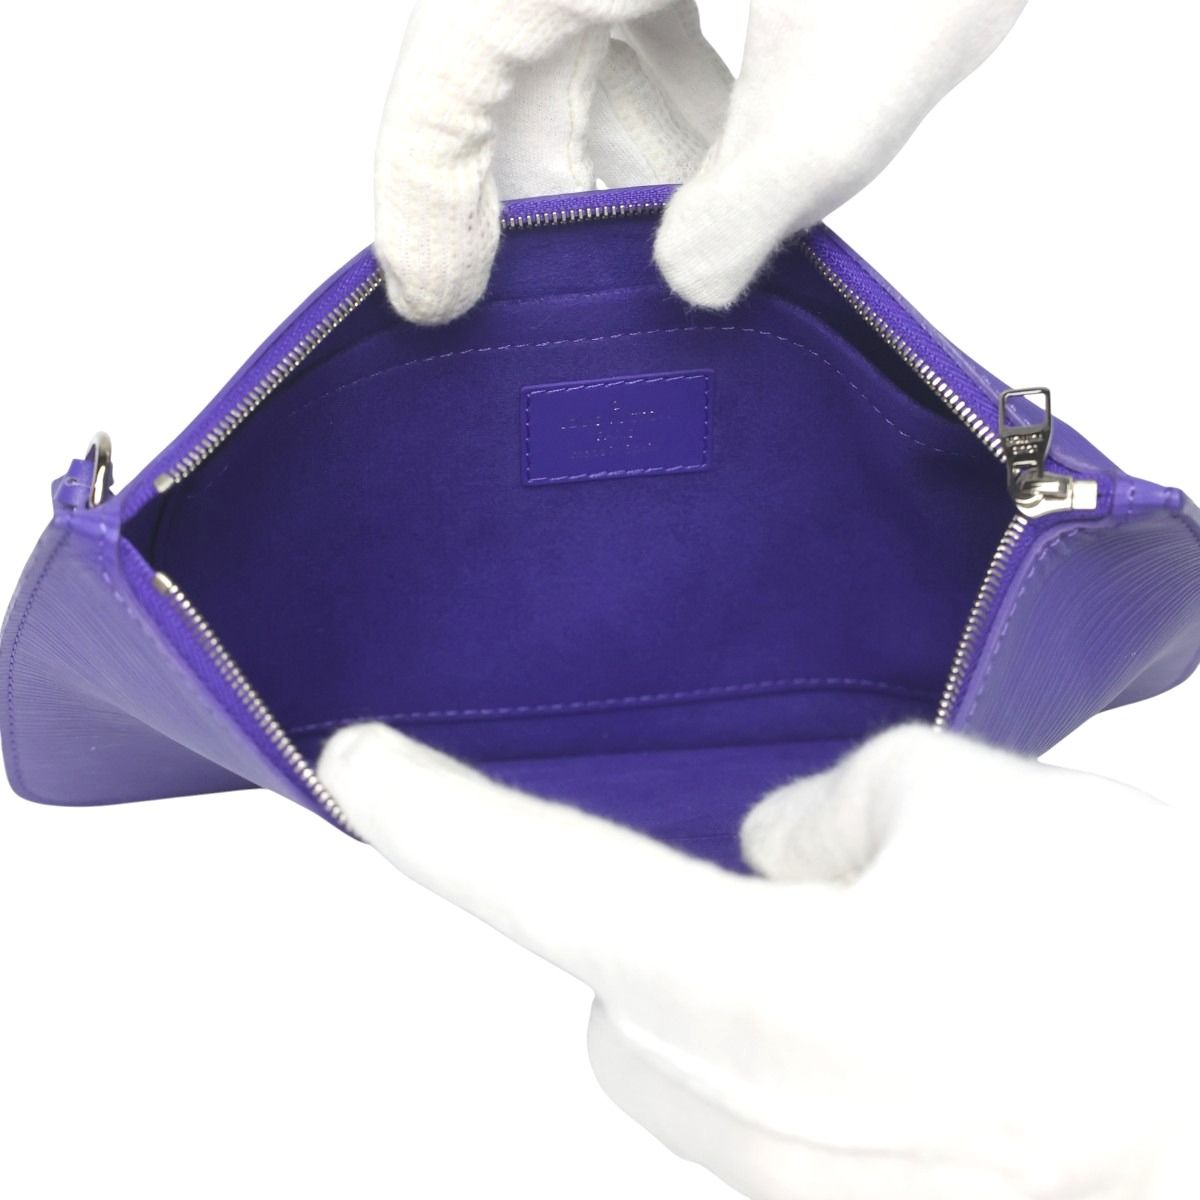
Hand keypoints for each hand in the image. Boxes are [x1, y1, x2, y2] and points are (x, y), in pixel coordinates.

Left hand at [319, 724, 1199, 1199]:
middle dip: (652, 928)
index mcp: (757, 995)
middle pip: (616, 996)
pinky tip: (935, 1014)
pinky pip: (788, 1111)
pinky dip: (814, 1043)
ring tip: (891, 946)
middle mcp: (760, 1124)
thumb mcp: (960, 801)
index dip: (433, 814)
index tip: (355, 762)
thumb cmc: (1143, 958)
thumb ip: (827, 813)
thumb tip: (779, 855)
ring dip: (739, 983)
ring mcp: (817, 1195)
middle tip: (783, 881)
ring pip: (698, 1058)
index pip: (541, 879)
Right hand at [375, 0, 1027, 324]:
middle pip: (508, 71)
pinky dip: (669, 88)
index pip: (446, 86)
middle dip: (547, 192)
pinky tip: (719, 150)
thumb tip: (690, 278)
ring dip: (620, 149)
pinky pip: (641, 8)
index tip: (435, 303)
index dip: (426, 209)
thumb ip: (744, 210)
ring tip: (672, 237)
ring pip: (576, 42)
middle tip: (572, 299)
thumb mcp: (843, 88)